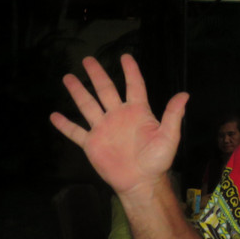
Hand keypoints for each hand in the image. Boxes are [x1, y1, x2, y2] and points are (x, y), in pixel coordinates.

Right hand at [50, 54, 188, 194]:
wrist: (141, 182)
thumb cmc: (157, 160)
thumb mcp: (169, 137)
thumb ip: (173, 115)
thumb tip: (185, 94)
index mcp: (138, 111)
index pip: (134, 86)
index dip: (130, 71)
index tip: (125, 56)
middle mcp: (118, 115)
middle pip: (105, 90)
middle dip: (96, 74)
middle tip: (88, 59)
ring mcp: (103, 128)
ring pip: (87, 105)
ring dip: (78, 92)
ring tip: (68, 77)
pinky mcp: (92, 143)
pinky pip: (75, 132)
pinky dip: (64, 125)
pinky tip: (54, 115)